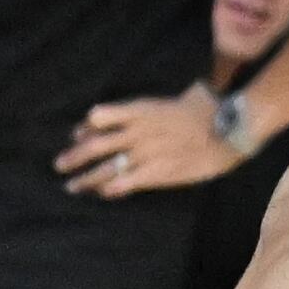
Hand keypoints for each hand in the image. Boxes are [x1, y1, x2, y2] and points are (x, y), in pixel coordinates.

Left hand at [60, 91, 238, 197]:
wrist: (229, 130)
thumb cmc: (209, 110)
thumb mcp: (180, 95)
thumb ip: (167, 100)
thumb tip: (167, 96)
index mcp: (141, 110)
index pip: (101, 116)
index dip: (86, 127)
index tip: (77, 134)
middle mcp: (137, 131)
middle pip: (95, 145)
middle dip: (74, 157)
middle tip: (59, 165)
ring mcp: (144, 153)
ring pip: (105, 168)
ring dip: (85, 179)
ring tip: (72, 186)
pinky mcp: (155, 173)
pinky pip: (124, 183)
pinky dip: (110, 189)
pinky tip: (102, 193)